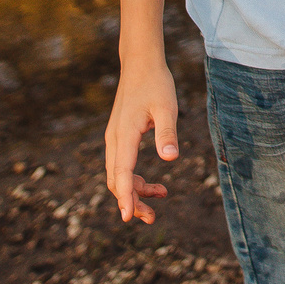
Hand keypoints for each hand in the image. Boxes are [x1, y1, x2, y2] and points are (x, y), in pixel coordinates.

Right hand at [104, 57, 179, 224]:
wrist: (140, 65)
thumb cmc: (156, 84)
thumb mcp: (167, 107)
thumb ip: (167, 132)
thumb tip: (170, 159)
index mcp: (124, 135)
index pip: (121, 172)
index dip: (125, 196)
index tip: (128, 217)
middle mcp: (114, 140)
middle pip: (116, 180)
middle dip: (131, 201)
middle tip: (151, 218)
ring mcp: (115, 140)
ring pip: (118, 176)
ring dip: (134, 192)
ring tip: (161, 197)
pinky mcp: (120, 138)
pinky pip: (122, 166)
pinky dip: (135, 180)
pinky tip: (157, 185)